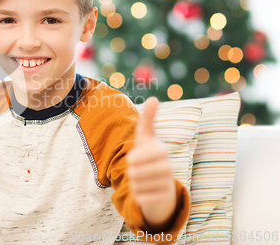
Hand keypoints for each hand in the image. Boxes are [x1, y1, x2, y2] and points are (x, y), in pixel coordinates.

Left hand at [126, 97, 175, 229]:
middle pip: (133, 173)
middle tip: (139, 171)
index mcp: (161, 151)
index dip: (131, 160)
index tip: (137, 158)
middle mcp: (167, 168)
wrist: (162, 183)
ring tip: (143, 180)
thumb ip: (148, 119)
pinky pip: (141, 199)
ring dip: (134, 184)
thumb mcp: (146, 137)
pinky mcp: (164, 200)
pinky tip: (147, 192)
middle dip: (131, 173)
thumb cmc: (150, 156)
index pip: (133, 159)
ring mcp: (167, 184)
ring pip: (136, 186)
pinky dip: (139, 196)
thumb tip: (153, 98)